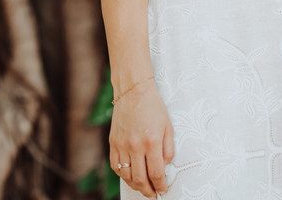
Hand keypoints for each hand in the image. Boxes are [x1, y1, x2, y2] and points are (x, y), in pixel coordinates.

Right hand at [109, 81, 173, 197]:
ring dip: (135, 185)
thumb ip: (168, 150)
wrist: (133, 90)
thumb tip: (164, 169)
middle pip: (140, 178)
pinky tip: (129, 175)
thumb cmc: (153, 107)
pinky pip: (115, 165)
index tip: (163, 190)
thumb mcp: (168, 127)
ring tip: (142, 187)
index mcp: (152, 142)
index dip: (161, 186)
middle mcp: (135, 145)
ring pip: (126, 175)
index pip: (156, 174)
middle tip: (153, 194)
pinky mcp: (113, 141)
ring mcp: (122, 144)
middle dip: (148, 190)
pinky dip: (122, 174)